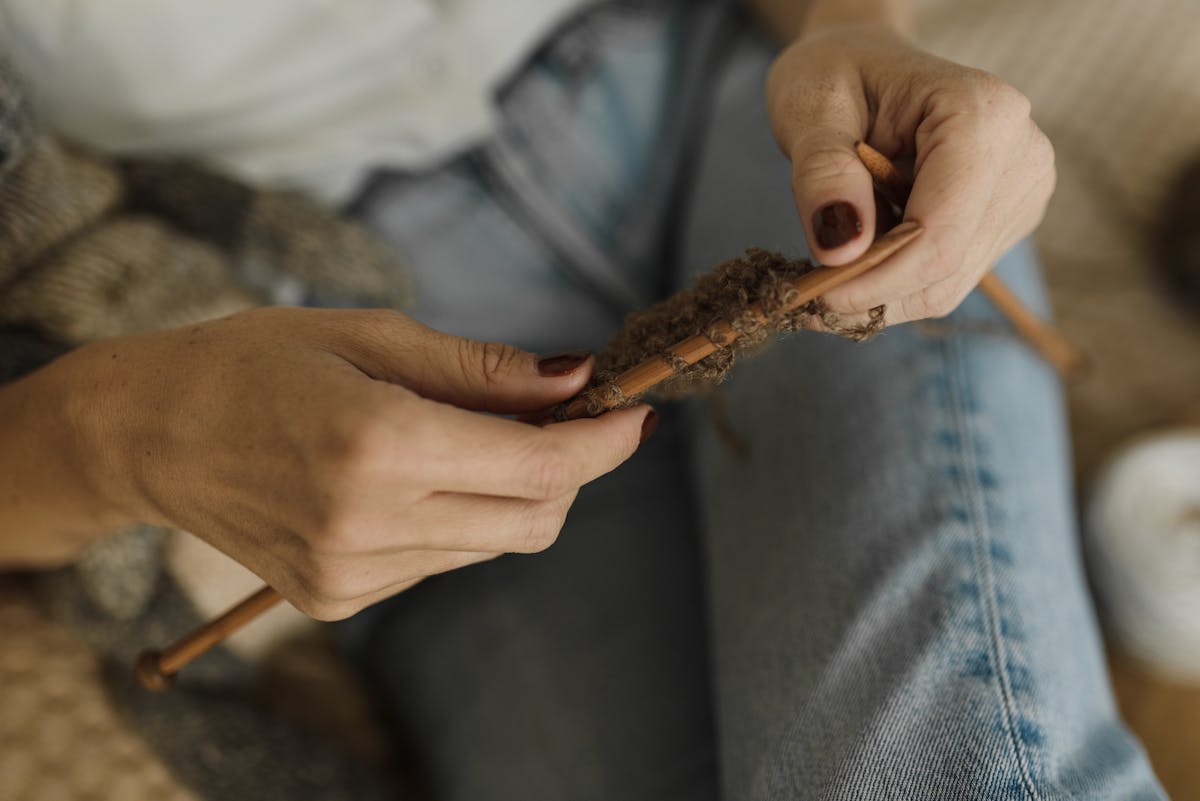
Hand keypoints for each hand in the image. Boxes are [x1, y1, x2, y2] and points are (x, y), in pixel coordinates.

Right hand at [60, 307, 651, 618]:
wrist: (149, 433)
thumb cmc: (255, 361)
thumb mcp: (371, 335)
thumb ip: (482, 368)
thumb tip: (576, 380)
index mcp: (376, 444)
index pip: (538, 466)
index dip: (602, 443)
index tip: (634, 414)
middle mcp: (367, 524)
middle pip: (534, 519)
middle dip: (571, 471)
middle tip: (568, 418)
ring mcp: (351, 574)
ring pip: (495, 543)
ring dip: (515, 491)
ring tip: (476, 434)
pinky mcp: (338, 599)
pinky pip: (443, 560)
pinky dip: (461, 517)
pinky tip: (420, 475)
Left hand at [765, 23, 1055, 323]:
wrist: (866, 64)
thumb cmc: (837, 75)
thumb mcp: (810, 111)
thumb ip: (822, 174)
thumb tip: (840, 250)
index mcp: (982, 115)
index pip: (937, 233)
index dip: (874, 280)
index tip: (813, 296)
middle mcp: (1021, 155)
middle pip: (945, 267)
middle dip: (872, 289)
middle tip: (806, 287)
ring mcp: (1022, 191)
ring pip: (946, 285)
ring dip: (880, 288)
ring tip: (832, 250)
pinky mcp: (1008, 220)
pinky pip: (947, 278)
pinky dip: (894, 280)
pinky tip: (861, 246)